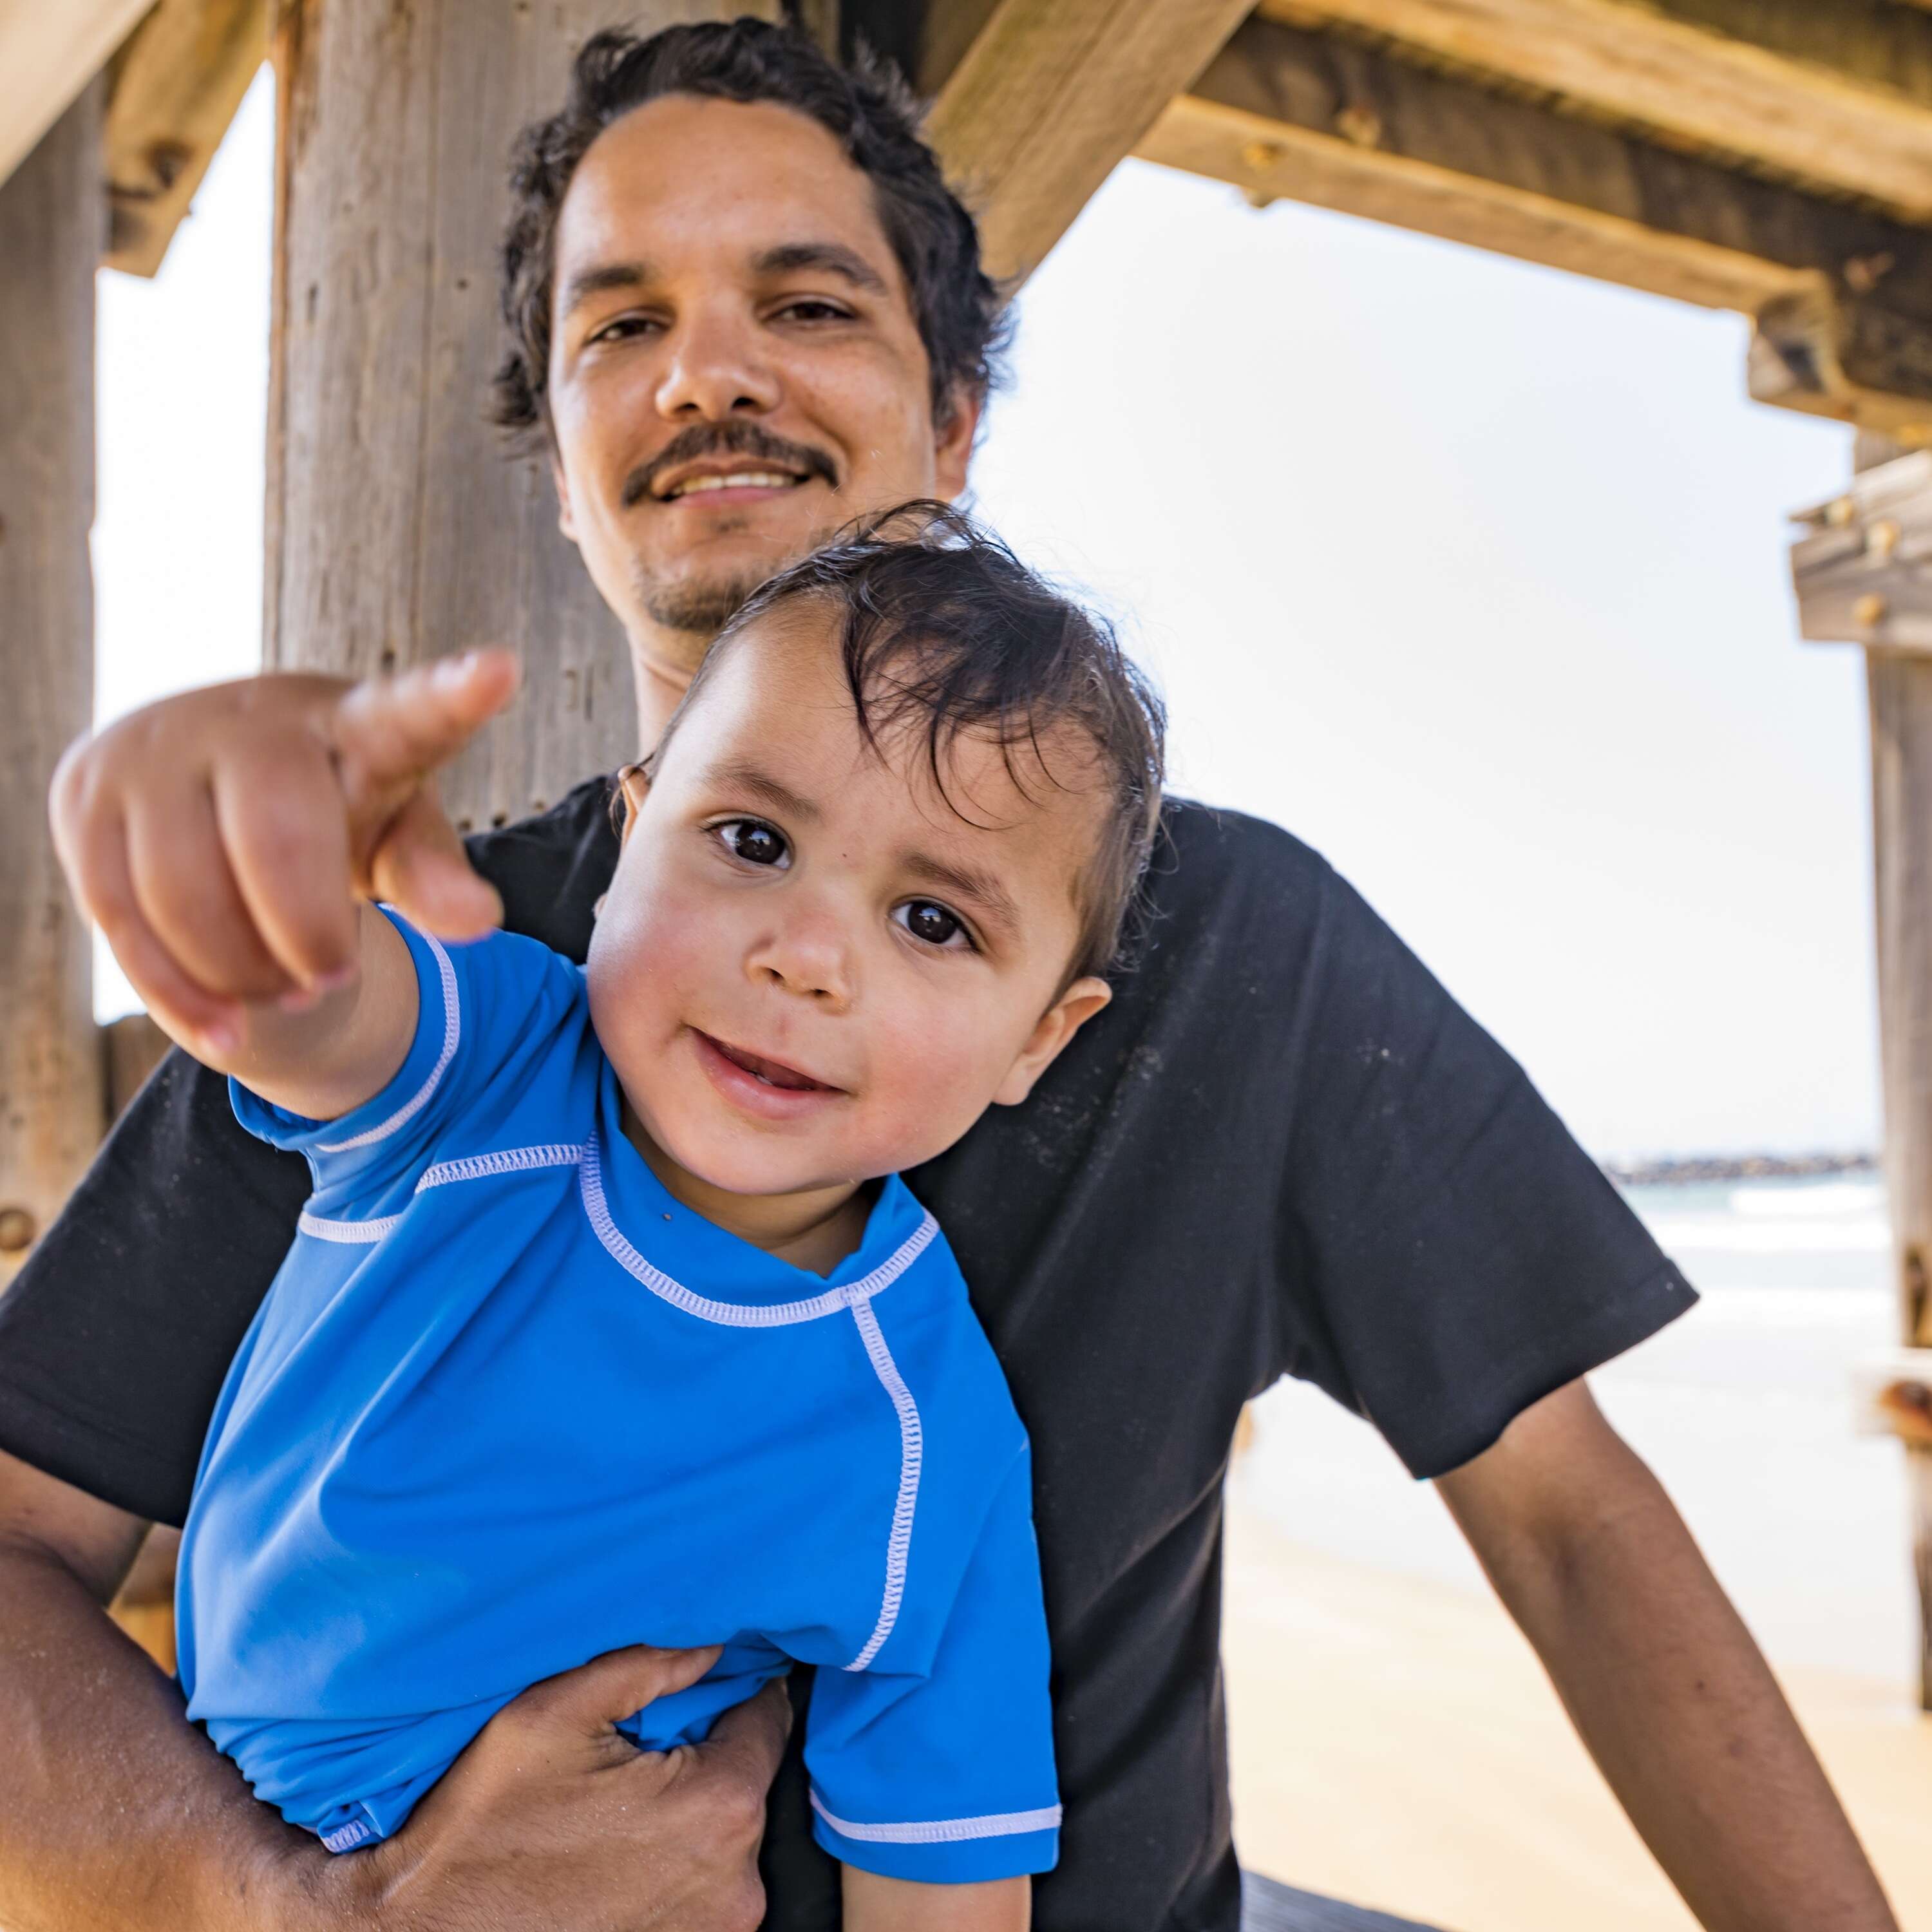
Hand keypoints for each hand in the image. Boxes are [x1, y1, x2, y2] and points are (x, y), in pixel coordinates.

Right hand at [48, 652, 519, 1056]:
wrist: (207, 788)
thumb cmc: (332, 809)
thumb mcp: (396, 836)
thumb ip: (434, 874)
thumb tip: (481, 922)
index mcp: (356, 721)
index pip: (408, 713)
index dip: (451, 697)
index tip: (500, 673)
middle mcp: (253, 717)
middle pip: (275, 836)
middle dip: (307, 932)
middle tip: (334, 975)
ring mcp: (158, 746)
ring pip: (181, 888)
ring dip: (240, 971)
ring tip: (282, 992)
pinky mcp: (86, 793)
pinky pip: (117, 916)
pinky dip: (177, 991)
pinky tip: (223, 1025)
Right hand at [307, 1645, 791, 1931]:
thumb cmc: (485, 1825)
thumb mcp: (552, 1714)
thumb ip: (647, 1665)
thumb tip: (713, 1643)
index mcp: (718, 1806)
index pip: (768, 1720)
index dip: (737, 1690)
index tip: (705, 1681)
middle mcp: (738, 1878)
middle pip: (748, 1780)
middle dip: (709, 1753)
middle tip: (649, 1746)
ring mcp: (719, 1929)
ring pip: (728, 1835)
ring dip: (694, 1812)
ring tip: (627, 1802)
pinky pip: (707, 1886)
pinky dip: (679, 1864)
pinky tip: (624, 1851)